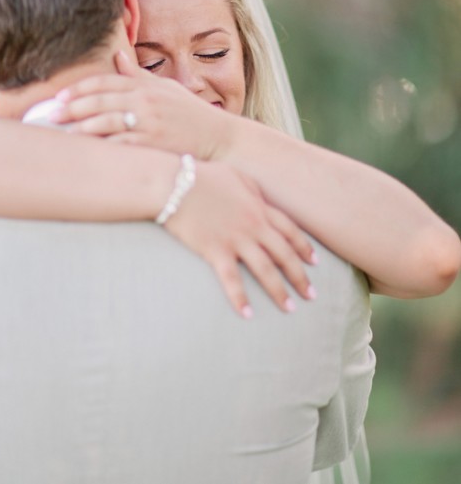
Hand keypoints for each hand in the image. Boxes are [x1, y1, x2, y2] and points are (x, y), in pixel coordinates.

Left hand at [53, 51, 227, 159]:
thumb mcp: (167, 88)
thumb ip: (139, 75)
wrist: (221, 138)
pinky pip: (121, 145)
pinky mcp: (154, 145)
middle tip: (51, 114)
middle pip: (100, 100)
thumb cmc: (192, 114)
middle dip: (72, 107)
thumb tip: (118, 57)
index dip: (80, 88)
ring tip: (62, 133)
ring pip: (106, 122)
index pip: (106, 81)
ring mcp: (150, 123)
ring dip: (81, 128)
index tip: (60, 96)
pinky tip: (87, 152)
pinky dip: (103, 148)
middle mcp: (146, 101)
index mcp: (146, 86)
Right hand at [170, 160, 317, 316]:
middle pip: (284, 254)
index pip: (290, 230)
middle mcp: (253, 225)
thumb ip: (253, 191)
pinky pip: (231, 279)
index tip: (314, 263)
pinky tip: (247, 314)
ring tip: (290, 308)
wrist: (176, 184)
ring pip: (265, 269)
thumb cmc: (203, 176)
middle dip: (300, 276)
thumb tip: (261, 201)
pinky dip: (240, 298)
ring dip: (279, 291)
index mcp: (259, 207)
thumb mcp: (236, 176)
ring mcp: (236, 239)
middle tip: (311, 296)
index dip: (304, 248)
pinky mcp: (215, 250)